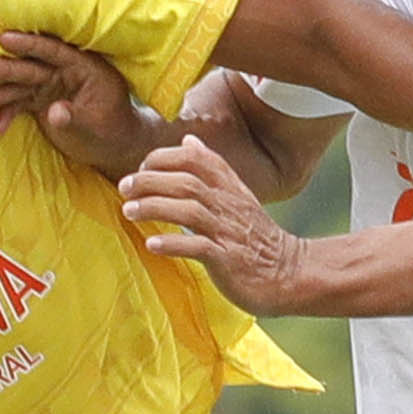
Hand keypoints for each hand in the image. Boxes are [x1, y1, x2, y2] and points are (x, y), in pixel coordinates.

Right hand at [0, 32, 165, 177]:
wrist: (114, 147)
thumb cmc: (113, 132)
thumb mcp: (96, 127)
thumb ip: (75, 118)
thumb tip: (54, 112)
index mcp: (84, 67)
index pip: (55, 51)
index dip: (30, 44)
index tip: (5, 38)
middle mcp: (64, 72)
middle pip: (31, 67)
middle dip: (5, 68)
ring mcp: (50, 87)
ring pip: (20, 85)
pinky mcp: (41, 102)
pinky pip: (19, 104)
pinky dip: (7, 114)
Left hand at [121, 136, 310, 313]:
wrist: (287, 273)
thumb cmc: (255, 237)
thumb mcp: (237, 195)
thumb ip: (212, 168)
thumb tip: (188, 140)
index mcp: (229, 187)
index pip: (195, 159)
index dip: (164, 158)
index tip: (140, 167)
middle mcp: (228, 205)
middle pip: (187, 182)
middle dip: (151, 181)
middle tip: (125, 187)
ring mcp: (228, 232)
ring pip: (189, 210)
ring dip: (155, 208)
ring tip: (129, 212)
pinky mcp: (228, 259)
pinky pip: (198, 247)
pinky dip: (173, 244)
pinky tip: (152, 245)